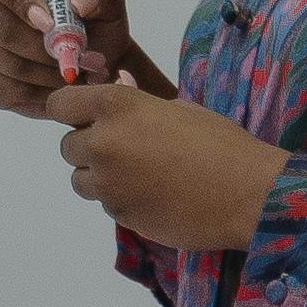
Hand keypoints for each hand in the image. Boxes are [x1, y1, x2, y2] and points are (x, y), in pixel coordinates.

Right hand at [0, 0, 169, 118]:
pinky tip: (58, 87)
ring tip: (73, 73)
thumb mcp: (109, 0)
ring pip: (4, 62)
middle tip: (73, 58)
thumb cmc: (96, 24)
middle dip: (41, 48)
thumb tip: (79, 1)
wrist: (96, 62)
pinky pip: (4, 89)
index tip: (49, 23)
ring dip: (44, 73)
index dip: (19, 0)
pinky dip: (37, 93)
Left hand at [59, 81, 287, 253]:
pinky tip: (152, 195)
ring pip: (80, 180)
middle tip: (124, 149)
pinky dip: (120, 199)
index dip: (69, 110)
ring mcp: (107, 184)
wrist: (247, 194)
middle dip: (89, 146)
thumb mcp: (178, 108)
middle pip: (67, 147)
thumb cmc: (220, 142)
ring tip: (137, 175)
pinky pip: (105, 203)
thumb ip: (137, 104)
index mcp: (116, 107)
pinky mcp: (119, 216)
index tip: (82, 117)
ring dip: (99, 176)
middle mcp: (102, 144)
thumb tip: (118, 90)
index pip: (59, 105)